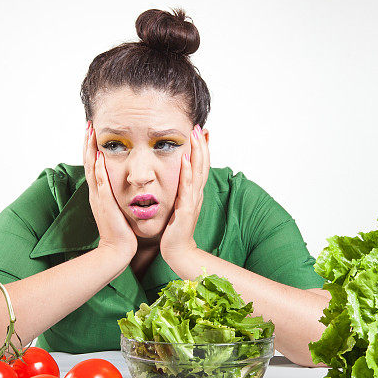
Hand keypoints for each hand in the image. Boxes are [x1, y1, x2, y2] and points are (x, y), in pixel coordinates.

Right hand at [83, 121, 136, 261]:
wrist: (118, 250)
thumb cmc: (121, 232)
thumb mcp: (117, 209)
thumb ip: (116, 196)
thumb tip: (120, 185)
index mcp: (100, 193)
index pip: (94, 165)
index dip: (93, 148)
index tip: (94, 131)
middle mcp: (96, 193)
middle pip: (89, 162)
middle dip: (88, 143)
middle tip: (90, 125)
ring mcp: (99, 198)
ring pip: (92, 170)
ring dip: (91, 151)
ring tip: (91, 133)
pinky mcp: (105, 205)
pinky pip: (101, 185)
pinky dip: (99, 171)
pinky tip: (100, 158)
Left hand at [160, 124, 209, 261]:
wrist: (177, 251)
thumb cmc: (175, 229)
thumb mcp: (179, 205)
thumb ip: (181, 191)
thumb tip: (180, 177)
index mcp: (194, 192)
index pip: (201, 166)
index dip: (202, 149)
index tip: (200, 132)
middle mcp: (196, 194)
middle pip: (203, 165)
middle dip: (201, 146)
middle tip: (199, 127)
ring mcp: (192, 201)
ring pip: (198, 173)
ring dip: (197, 153)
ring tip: (196, 136)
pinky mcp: (185, 210)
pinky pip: (187, 188)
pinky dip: (187, 173)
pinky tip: (184, 160)